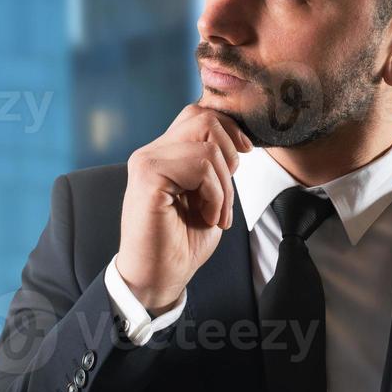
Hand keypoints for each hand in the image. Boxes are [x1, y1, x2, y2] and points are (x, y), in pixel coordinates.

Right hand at [116, 104, 251, 313]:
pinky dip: (215, 194)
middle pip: (204, 117)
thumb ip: (213, 164)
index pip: (200, 113)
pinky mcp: (148, 176)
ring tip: (214, 212)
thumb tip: (237, 138)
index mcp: (164, 153)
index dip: (230, 129)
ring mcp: (147, 161)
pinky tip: (206, 216)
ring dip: (224, 185)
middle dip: (230, 154)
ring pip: (208, 145)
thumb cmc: (182, 243)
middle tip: (225, 193)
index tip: (244, 155)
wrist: (158, 277)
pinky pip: (200, 166)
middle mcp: (151, 152)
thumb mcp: (207, 195)